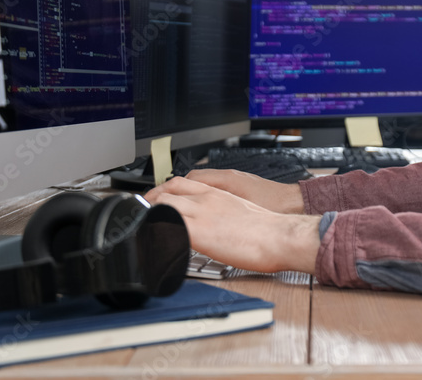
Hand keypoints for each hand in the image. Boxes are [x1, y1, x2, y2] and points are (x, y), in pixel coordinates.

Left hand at [145, 176, 320, 273]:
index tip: (156, 199)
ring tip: (142, 227)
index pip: (181, 182)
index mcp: (218, 192)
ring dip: (149, 215)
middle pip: (167, 191)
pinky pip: (167, 227)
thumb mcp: (243, 210)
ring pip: (162, 206)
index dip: (163, 190)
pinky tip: (152, 240)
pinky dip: (156, 231)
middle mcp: (206, 199)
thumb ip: (224, 212)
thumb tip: (219, 224)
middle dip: (150, 201)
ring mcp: (201, 214)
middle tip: (143, 213)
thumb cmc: (269, 228)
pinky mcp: (199, 233)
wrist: (279, 234)